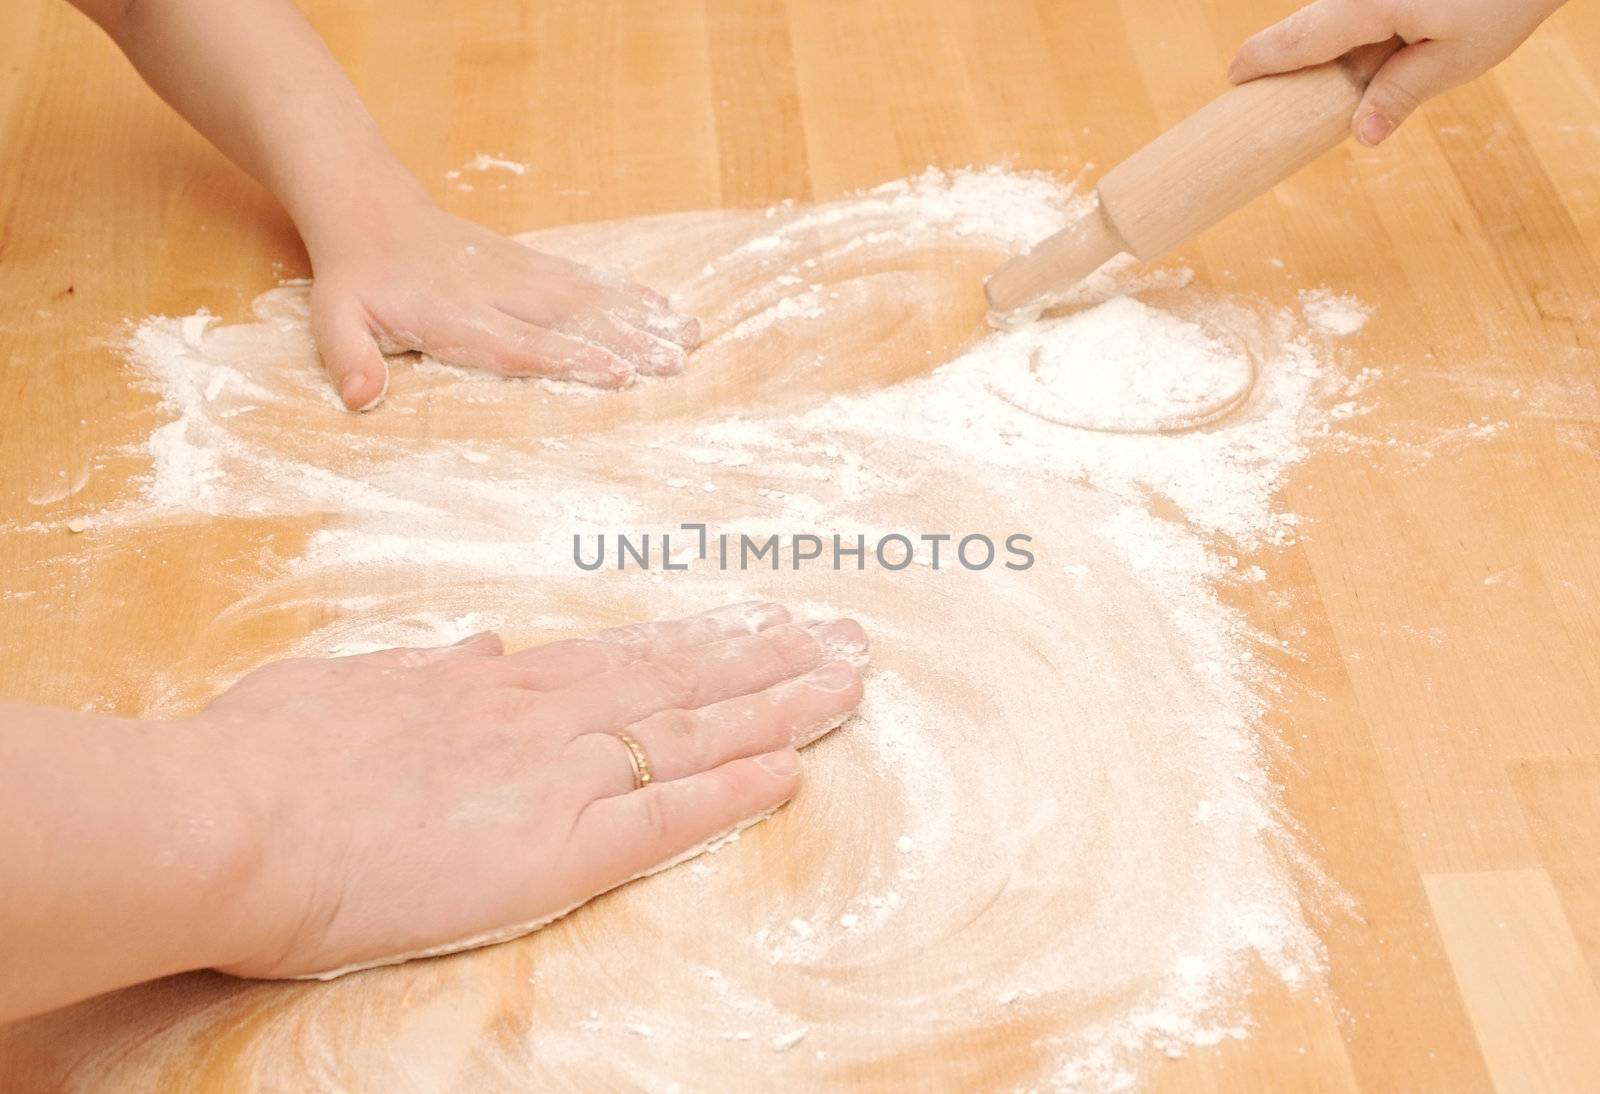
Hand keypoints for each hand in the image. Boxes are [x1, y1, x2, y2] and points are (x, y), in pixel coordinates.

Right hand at [193, 603, 865, 977]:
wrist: (222, 821)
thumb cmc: (260, 758)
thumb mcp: (346, 688)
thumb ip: (424, 670)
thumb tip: (483, 650)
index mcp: (493, 688)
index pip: (627, 657)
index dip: (703, 641)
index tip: (761, 621)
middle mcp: (540, 718)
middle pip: (681, 681)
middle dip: (768, 659)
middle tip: (845, 637)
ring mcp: (552, 778)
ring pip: (691, 733)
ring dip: (777, 707)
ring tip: (848, 683)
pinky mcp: (549, 851)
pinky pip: (663, 817)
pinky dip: (732, 789)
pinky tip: (792, 770)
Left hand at [304, 192, 701, 409]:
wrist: (368, 208)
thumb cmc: (356, 277)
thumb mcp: (335, 320)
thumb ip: (349, 360)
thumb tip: (361, 399)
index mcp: (456, 316)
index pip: (521, 344)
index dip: (571, 359)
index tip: (620, 373)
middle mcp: (496, 293)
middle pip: (572, 319)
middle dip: (629, 340)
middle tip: (679, 359)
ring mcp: (517, 274)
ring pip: (587, 296)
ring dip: (640, 315)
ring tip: (689, 332)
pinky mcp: (527, 262)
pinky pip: (581, 277)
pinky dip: (622, 290)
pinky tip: (659, 304)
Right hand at [1228, 0, 1565, 145]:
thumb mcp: (1457, 58)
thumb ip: (1402, 93)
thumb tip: (1359, 135)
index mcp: (1368, 6)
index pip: (1296, 39)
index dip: (1259, 61)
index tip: (1232, 79)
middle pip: (1308, 26)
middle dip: (1289, 59)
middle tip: (1268, 92)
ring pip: (1335, 16)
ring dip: (1334, 49)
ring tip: (1351, 84)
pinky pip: (1359, 7)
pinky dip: (1359, 32)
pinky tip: (1386, 50)